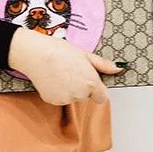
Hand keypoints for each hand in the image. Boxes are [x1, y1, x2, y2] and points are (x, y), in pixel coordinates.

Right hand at [8, 26, 123, 105]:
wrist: (35, 54)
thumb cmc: (58, 50)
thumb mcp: (83, 54)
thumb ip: (102, 64)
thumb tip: (117, 68)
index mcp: (91, 83)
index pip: (102, 97)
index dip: (95, 89)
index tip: (88, 81)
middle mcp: (81, 94)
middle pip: (85, 96)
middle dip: (80, 87)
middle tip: (69, 71)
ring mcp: (66, 99)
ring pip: (71, 97)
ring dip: (68, 90)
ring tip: (58, 74)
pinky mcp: (53, 101)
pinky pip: (59, 99)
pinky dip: (56, 92)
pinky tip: (51, 79)